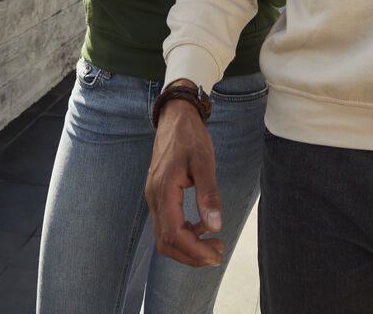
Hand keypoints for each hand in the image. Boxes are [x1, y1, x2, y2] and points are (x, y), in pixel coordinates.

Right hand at [146, 92, 223, 266]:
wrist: (175, 117)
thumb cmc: (190, 136)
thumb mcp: (205, 161)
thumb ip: (209, 193)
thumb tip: (215, 226)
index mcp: (163, 190)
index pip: (173, 234)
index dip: (194, 251)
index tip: (216, 255)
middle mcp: (154, 197)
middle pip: (166, 242)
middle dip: (192, 254)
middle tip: (218, 254)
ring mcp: (154, 197)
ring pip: (165, 235)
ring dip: (189, 245)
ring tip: (215, 241)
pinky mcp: (159, 195)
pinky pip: (167, 223)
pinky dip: (184, 232)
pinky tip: (202, 226)